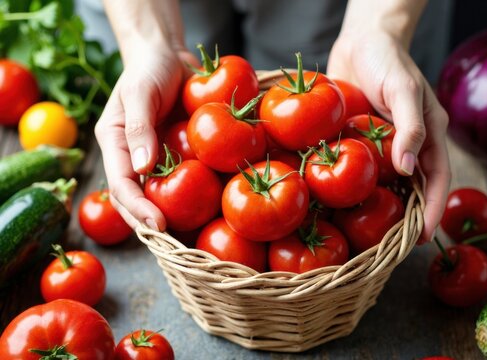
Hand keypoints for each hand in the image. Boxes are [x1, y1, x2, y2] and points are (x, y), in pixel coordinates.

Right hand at [95, 41, 198, 230]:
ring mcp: (155, 159)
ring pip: (159, 196)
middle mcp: (132, 157)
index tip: (159, 225)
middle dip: (152, 224)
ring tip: (190, 242)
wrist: (169, 57)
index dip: (137, 208)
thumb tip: (141, 169)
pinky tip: (209, 213)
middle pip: (137, 200)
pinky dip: (192, 198)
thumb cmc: (149, 69)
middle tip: (176, 247)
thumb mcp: (140, 92)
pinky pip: (182, 180)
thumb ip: (138, 127)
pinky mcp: (177, 155)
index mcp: (115, 144)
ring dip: (172, 218)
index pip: (121, 185)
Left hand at [327, 31, 450, 242]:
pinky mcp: (361, 141)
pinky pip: (361, 169)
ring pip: (387, 184)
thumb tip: (408, 169)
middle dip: (406, 218)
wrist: (360, 41)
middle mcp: (408, 144)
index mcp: (429, 134)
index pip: (436, 180)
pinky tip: (343, 205)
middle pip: (413, 189)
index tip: (420, 238)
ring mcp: (384, 145)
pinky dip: (356, 188)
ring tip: (367, 235)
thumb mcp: (403, 88)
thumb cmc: (387, 59)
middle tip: (391, 247)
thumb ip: (409, 127)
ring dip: (382, 207)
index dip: (431, 210)